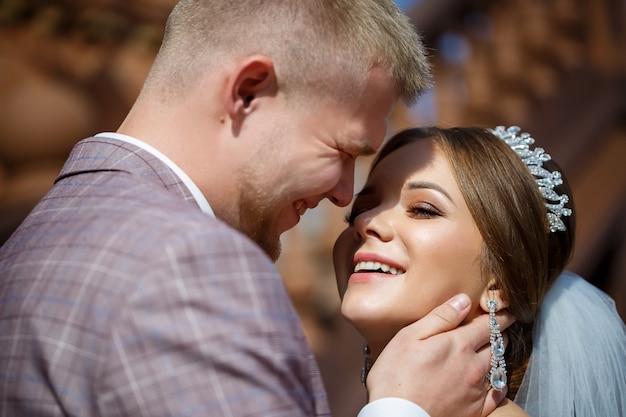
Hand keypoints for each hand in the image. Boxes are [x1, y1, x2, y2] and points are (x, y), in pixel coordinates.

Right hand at [366, 294, 514, 416]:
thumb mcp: (410, 336)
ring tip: (495, 348)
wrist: (397, 416)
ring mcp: (476, 390)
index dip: (498, 316)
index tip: (503, 311)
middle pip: (497, 344)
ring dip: (499, 355)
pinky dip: (499, 384)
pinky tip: (495, 381)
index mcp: (459, 344)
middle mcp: (474, 366)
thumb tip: (463, 300)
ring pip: (498, 367)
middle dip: (499, 333)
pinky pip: (497, 395)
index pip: (488, 325)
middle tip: (499, 327)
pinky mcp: (475, 410)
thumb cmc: (396, 376)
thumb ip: (440, 317)